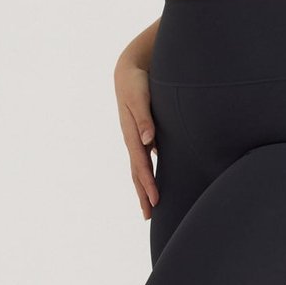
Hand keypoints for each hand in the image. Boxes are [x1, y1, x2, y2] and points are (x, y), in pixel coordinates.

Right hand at [114, 57, 158, 219]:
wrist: (129, 69)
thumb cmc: (136, 81)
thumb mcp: (140, 96)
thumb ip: (144, 117)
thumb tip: (147, 140)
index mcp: (132, 134)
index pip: (141, 165)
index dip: (148, 184)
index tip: (155, 201)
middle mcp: (133, 139)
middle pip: (137, 172)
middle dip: (143, 193)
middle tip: (149, 215)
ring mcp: (137, 138)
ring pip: (140, 167)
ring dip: (144, 186)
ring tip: (150, 205)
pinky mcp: (143, 133)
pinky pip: (145, 158)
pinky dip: (149, 172)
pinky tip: (156, 181)